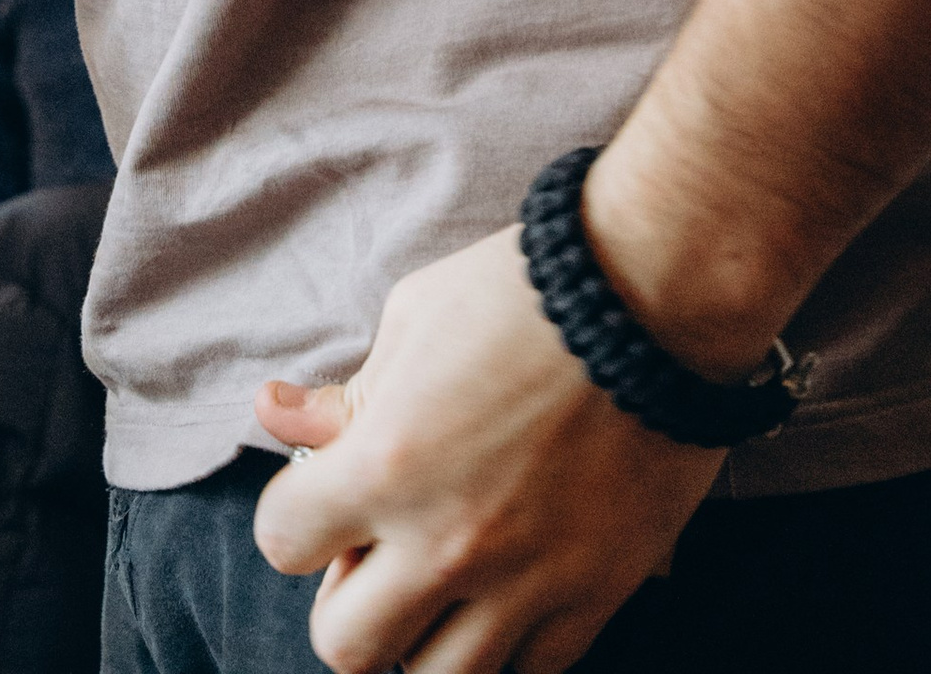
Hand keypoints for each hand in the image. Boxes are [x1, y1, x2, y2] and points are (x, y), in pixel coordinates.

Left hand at [251, 227, 719, 673]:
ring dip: (424, 640)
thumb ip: (346, 395)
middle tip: (375, 556)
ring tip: (439, 585)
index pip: (283, 542)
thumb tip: (275, 415)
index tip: (322, 499)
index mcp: (387, 463)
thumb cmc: (522, 294)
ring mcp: (526, 582)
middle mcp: (449, 542)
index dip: (294, 518)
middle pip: (347, 648)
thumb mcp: (414, 320)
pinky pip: (533, 671)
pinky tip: (508, 593)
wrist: (655, 300)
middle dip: (346, 603)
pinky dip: (509, 646)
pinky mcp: (596, 596)